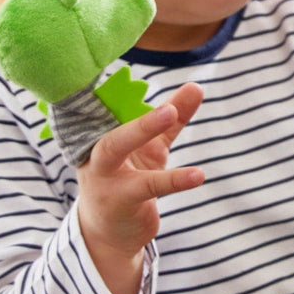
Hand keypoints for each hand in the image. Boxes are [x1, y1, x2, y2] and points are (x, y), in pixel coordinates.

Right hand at [77, 81, 203, 293]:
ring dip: (144, 131)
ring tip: (173, 114)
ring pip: (116, 148)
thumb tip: (196, 87)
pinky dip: (175, 179)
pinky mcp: (119, 200)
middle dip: (138, 115)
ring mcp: (103, 176)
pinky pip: (147, 186)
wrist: (110, 233)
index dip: (115, 87)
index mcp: (98, 134)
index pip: (106, 105)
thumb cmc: (129, 180)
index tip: (120, 61)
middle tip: (168, 106)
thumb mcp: (152, 147)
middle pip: (111, 127)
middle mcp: (95, 151)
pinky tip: (198, 175)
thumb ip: (173, 119)